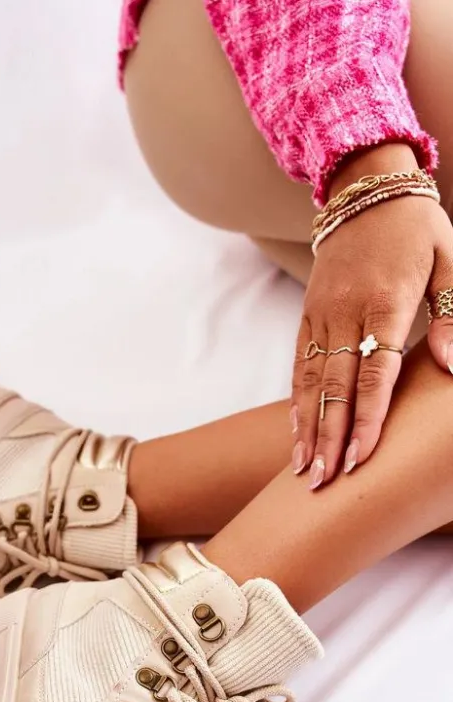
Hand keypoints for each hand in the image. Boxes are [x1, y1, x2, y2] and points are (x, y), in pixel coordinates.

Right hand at [291, 144, 452, 488]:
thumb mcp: (448, 260)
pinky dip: (297, 402)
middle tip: (322, 482)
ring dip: (307, 430)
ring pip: (310, 383)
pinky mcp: (308, 316)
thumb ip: (451, 314)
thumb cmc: (416, 227)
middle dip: (329, 438)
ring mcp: (321, 316)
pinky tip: (296, 433)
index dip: (366, 419)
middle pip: (335, 388)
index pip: (374, 374)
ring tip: (303, 471)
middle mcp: (345, 314)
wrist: (364, 187)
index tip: (359, 458)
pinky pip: (299, 365)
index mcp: (384, 303)